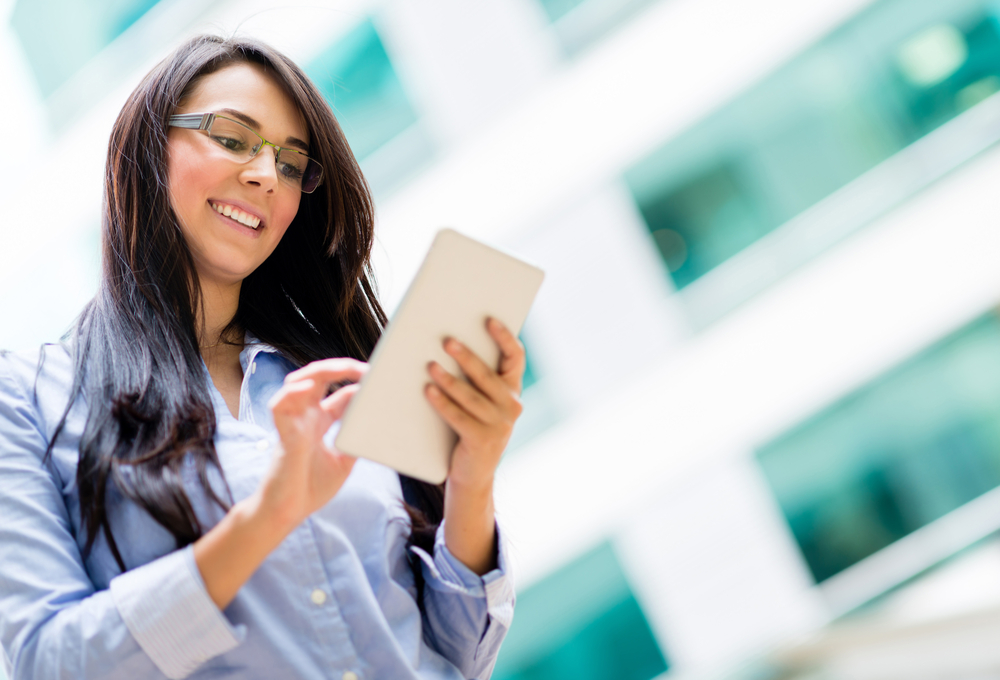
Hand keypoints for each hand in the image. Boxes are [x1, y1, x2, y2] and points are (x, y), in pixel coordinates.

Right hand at [260, 358, 366, 527]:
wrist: (288, 512)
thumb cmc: (311, 487)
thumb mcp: (345, 461)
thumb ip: (356, 440)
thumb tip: (380, 425)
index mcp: (320, 421)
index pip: (340, 392)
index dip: (358, 383)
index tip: (380, 379)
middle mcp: (306, 417)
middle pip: (319, 378)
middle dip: (341, 368)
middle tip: (366, 369)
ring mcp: (293, 423)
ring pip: (297, 382)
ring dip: (320, 371)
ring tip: (344, 368)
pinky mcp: (282, 434)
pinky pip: (280, 406)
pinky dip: (292, 393)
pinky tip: (308, 387)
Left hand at [426, 318, 524, 489]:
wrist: (473, 474)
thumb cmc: (470, 429)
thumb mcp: (480, 403)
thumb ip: (475, 379)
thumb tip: (448, 345)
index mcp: (513, 391)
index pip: (516, 358)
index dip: (505, 337)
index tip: (489, 320)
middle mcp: (512, 406)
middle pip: (488, 375)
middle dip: (467, 357)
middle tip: (447, 340)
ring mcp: (500, 425)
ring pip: (472, 396)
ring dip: (449, 380)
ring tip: (430, 365)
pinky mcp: (482, 441)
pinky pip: (459, 417)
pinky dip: (443, 404)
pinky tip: (428, 391)